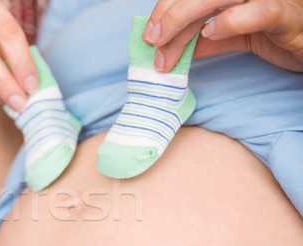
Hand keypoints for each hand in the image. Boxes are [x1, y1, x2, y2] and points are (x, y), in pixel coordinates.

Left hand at [142, 0, 302, 72]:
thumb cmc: (281, 34)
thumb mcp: (237, 34)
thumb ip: (206, 38)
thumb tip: (169, 47)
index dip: (168, 6)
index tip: (149, 32)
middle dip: (171, 13)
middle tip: (151, 40)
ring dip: (186, 18)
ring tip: (165, 42)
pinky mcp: (288, 15)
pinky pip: (260, 12)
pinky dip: (231, 21)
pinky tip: (210, 33)